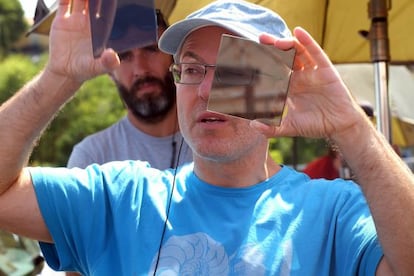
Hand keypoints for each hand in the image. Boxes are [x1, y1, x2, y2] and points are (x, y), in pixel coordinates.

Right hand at [45, 0, 119, 84]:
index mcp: (101, 31)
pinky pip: (64, 4)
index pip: (107, 12)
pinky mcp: (62, 21)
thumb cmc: (85, 70)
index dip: (109, 3)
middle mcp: (90, 23)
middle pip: (94, 2)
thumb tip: (113, 57)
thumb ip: (106, 63)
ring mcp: (76, 20)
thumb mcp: (97, 68)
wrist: (64, 72)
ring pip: (80, 0)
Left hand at [252, 27, 366, 139]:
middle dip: (273, 47)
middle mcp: (300, 77)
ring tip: (276, 41)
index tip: (251, 54)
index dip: (265, 62)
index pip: (275, 70)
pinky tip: (298, 32)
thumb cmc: (316, 125)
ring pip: (298, 52)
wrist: (338, 127)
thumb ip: (272, 128)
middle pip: (285, 57)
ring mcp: (313, 72)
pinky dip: (308, 41)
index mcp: (291, 87)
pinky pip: (316, 53)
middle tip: (260, 39)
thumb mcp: (290, 127)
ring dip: (288, 44)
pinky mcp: (326, 71)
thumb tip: (253, 126)